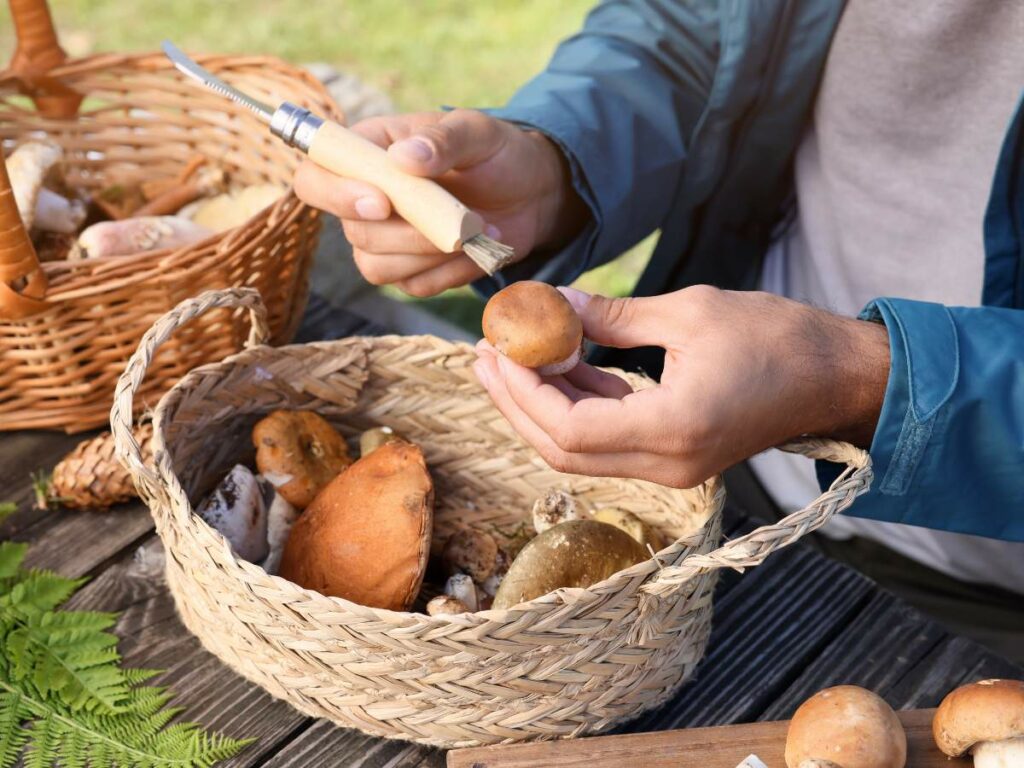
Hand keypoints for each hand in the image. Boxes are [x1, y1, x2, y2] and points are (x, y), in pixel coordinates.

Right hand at [293, 109, 587, 296]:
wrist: (531, 193)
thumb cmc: (497, 152)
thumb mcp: (479, 132)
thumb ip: (444, 139)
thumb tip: (405, 157)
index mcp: (367, 153)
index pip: (314, 179)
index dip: (336, 196)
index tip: (383, 203)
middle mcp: (364, 199)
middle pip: (354, 233)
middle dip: (409, 233)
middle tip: (463, 219)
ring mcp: (385, 240)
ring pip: (378, 268)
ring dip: (430, 255)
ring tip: (476, 231)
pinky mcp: (411, 271)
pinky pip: (414, 286)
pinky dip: (449, 272)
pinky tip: (477, 248)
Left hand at [473, 285, 889, 487]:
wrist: (836, 377)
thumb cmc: (777, 337)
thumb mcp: (688, 312)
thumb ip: (613, 315)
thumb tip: (554, 304)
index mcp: (673, 429)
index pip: (569, 429)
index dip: (522, 391)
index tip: (497, 348)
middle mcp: (668, 464)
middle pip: (562, 450)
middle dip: (516, 403)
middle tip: (485, 355)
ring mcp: (672, 469)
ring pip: (580, 451)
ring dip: (540, 406)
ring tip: (509, 356)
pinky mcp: (675, 458)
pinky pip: (608, 441)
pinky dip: (578, 406)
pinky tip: (560, 366)